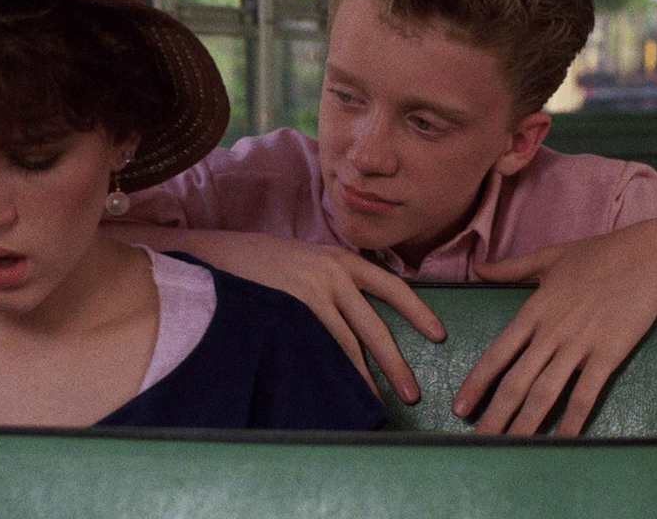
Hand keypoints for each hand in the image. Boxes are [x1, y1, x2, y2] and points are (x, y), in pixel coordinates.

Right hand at [185, 232, 446, 402]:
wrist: (216, 253)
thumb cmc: (259, 260)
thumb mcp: (304, 258)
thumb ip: (331, 278)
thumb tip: (354, 310)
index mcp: (340, 259)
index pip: (391, 286)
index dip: (418, 311)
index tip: (439, 334)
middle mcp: (333, 273)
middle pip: (375, 326)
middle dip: (396, 363)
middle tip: (413, 393)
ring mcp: (312, 292)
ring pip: (349, 343)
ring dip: (366, 377)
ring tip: (378, 404)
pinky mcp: (292, 310)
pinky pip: (321, 347)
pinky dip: (334, 370)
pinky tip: (340, 389)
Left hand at [453, 221, 656, 435]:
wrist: (647, 256)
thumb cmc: (597, 255)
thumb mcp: (548, 258)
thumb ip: (511, 269)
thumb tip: (478, 269)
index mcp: (532, 312)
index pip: (496, 355)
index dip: (476, 384)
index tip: (460, 407)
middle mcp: (550, 334)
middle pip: (515, 382)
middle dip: (495, 415)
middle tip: (478, 443)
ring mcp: (579, 346)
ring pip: (545, 393)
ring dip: (526, 423)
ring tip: (511, 448)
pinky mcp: (608, 354)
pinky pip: (586, 393)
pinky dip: (573, 418)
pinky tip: (561, 439)